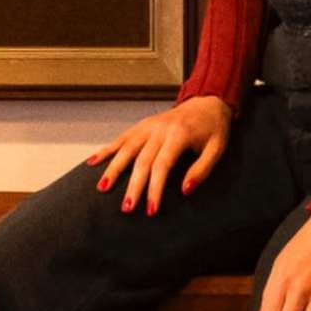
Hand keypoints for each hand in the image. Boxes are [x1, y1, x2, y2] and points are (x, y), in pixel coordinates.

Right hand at [89, 95, 229, 213]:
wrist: (208, 100)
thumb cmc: (214, 128)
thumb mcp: (217, 148)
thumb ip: (202, 169)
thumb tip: (185, 190)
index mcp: (179, 134)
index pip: (162, 165)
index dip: (155, 188)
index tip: (151, 209)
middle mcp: (160, 129)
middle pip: (142, 160)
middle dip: (133, 186)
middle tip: (127, 208)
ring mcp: (149, 125)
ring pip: (126, 148)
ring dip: (113, 168)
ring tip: (102, 188)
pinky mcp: (143, 125)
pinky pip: (121, 138)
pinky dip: (106, 149)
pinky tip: (92, 162)